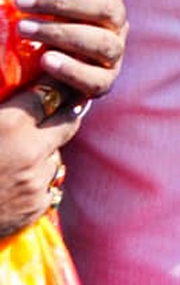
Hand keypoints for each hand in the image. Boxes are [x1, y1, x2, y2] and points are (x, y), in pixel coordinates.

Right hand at [0, 88, 77, 236]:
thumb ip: (0, 105)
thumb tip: (7, 89)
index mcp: (10, 126)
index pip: (49, 93)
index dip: (53, 85)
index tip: (56, 79)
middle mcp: (31, 152)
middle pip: (68, 120)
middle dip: (64, 111)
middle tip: (59, 105)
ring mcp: (37, 181)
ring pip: (55, 154)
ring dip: (44, 150)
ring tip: (17, 152)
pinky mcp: (37, 205)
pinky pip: (46, 183)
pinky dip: (34, 178)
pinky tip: (12, 180)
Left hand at [13, 0, 126, 100]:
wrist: (36, 64)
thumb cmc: (40, 12)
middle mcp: (116, 21)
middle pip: (104, 8)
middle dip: (61, 3)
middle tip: (20, 1)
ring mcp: (113, 53)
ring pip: (102, 42)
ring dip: (62, 33)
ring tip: (23, 28)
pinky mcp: (102, 83)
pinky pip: (96, 79)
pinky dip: (73, 69)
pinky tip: (45, 60)